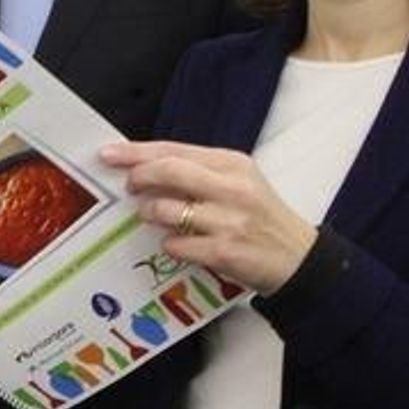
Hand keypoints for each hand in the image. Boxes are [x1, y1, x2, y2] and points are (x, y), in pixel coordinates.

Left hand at [101, 140, 317, 294]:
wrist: (299, 258)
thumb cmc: (260, 217)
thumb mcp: (237, 182)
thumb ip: (198, 172)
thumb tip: (145, 168)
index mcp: (232, 164)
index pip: (175, 150)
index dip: (136, 152)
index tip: (109, 154)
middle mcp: (232, 188)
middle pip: (169, 171)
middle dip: (139, 177)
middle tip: (128, 186)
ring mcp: (229, 220)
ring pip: (166, 210)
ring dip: (150, 214)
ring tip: (152, 217)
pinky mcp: (225, 251)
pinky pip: (176, 244)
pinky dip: (169, 244)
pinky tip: (177, 243)